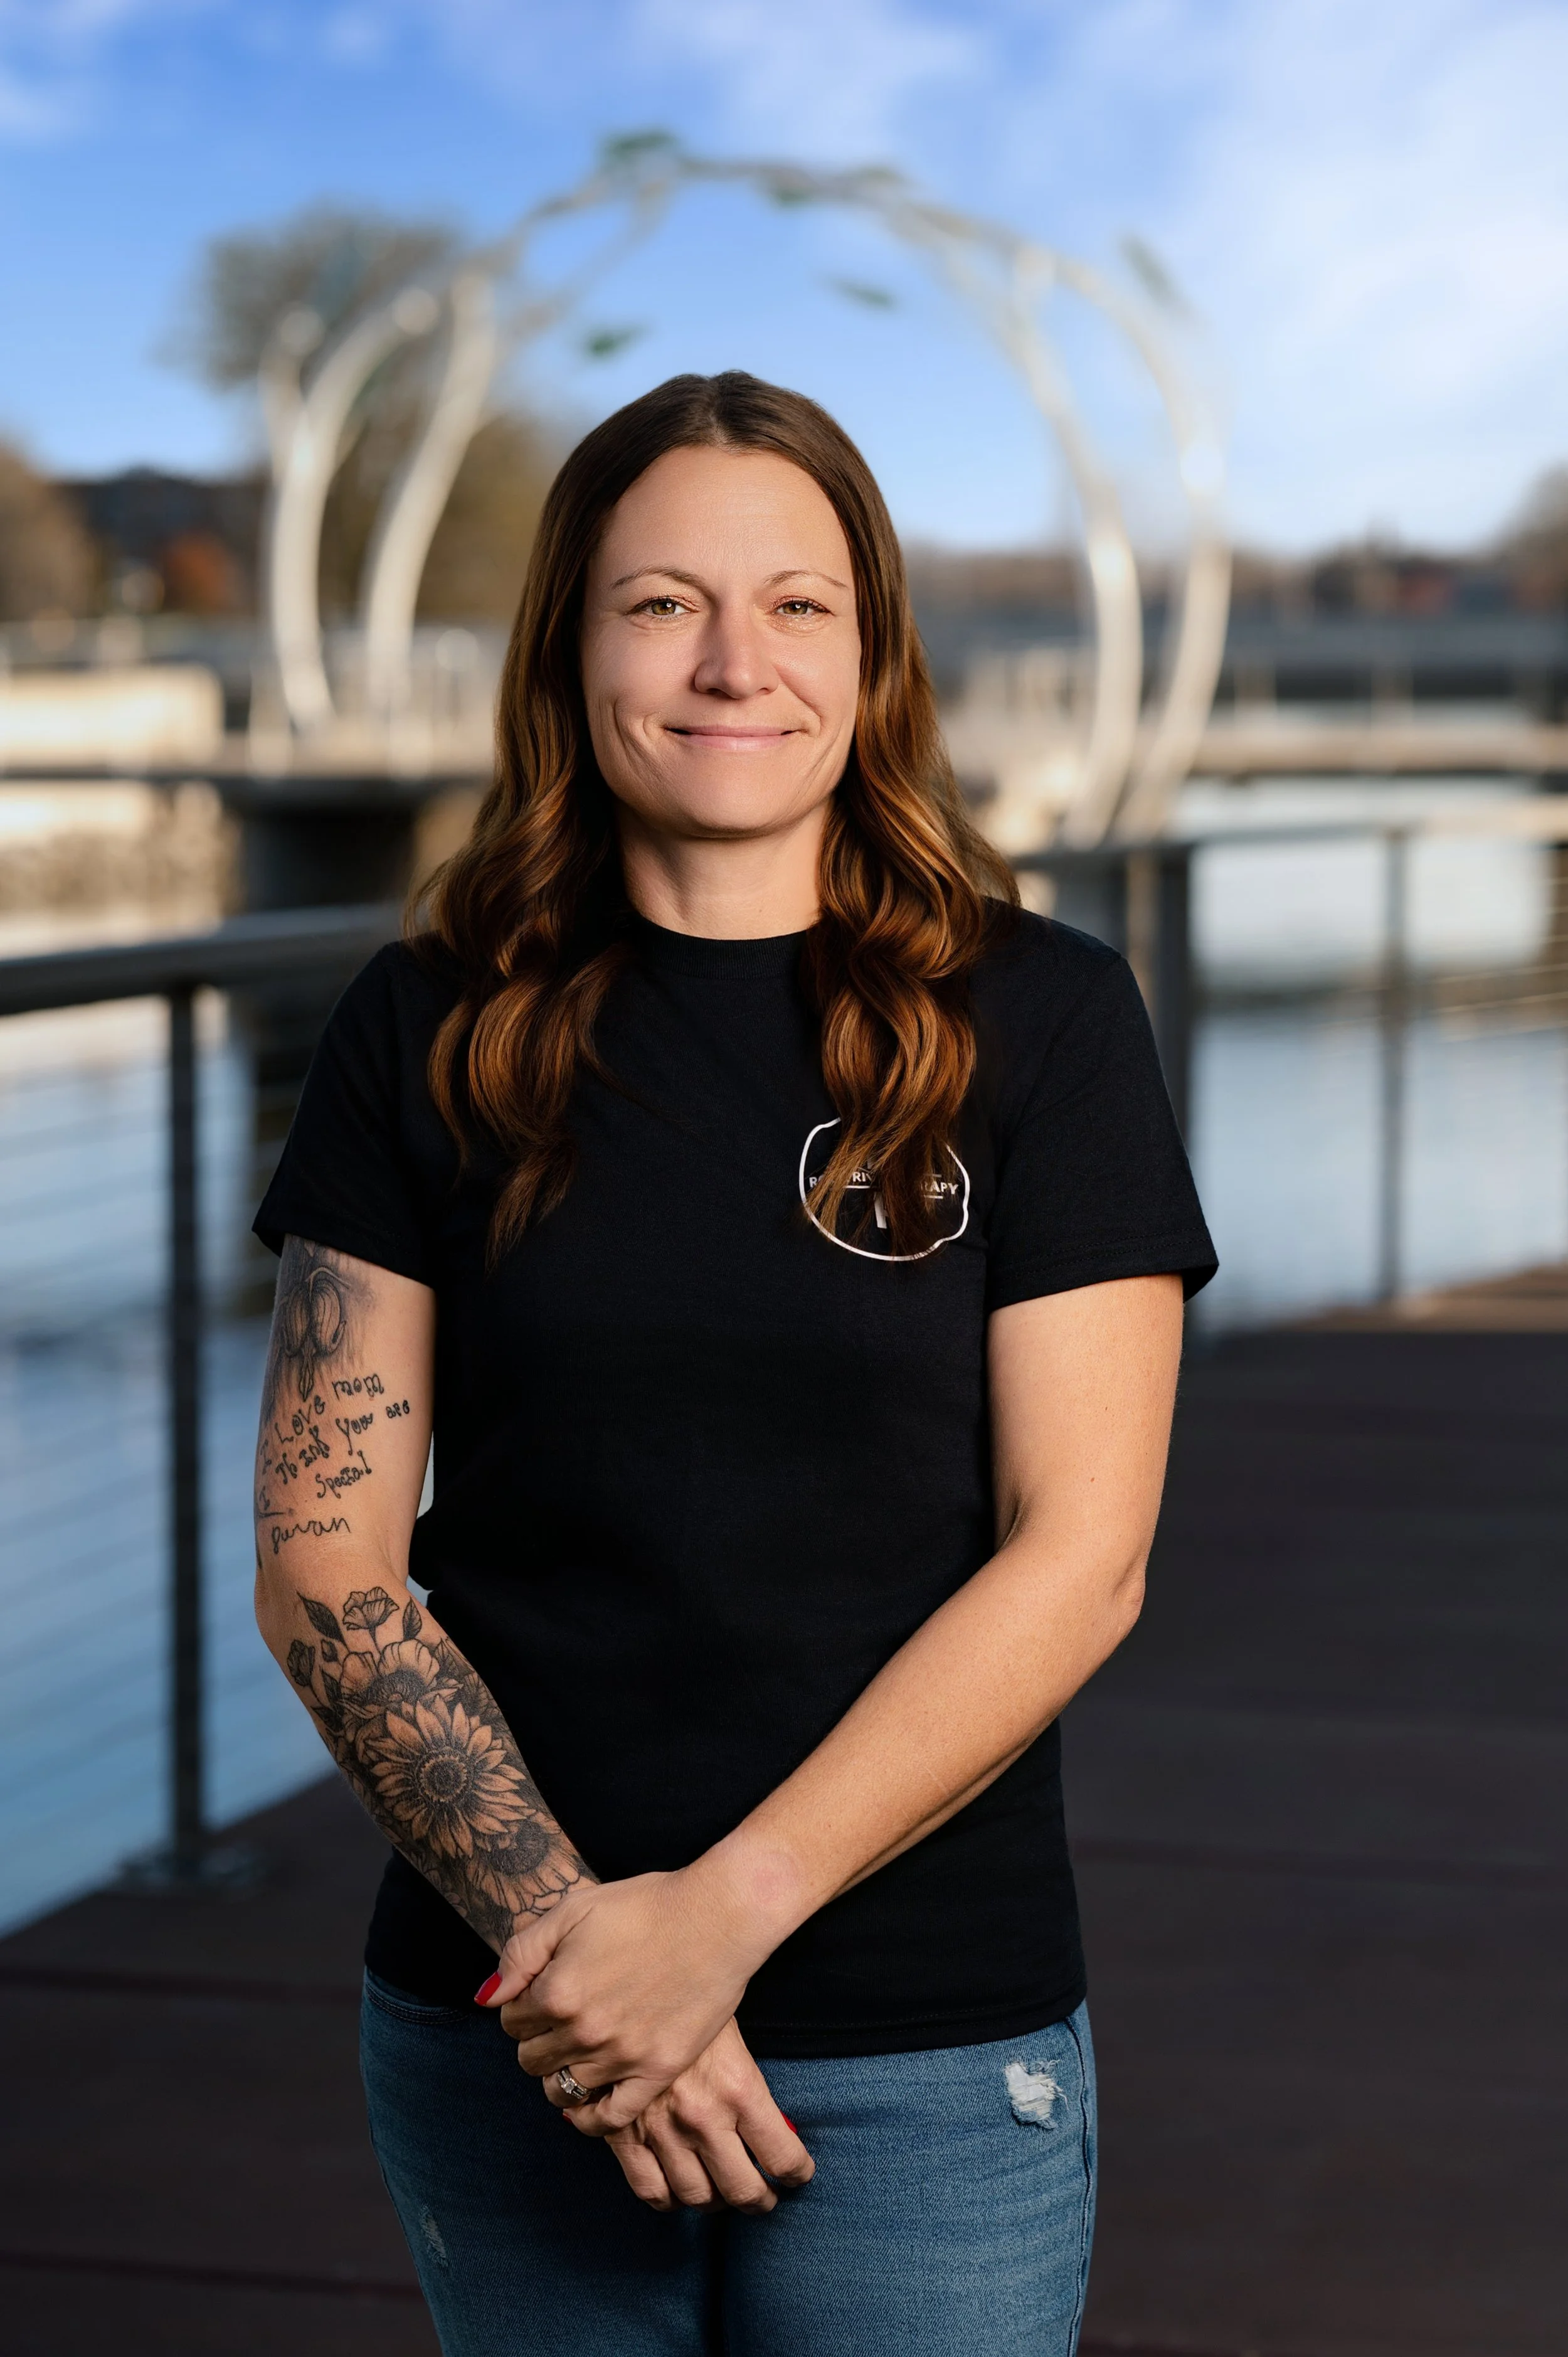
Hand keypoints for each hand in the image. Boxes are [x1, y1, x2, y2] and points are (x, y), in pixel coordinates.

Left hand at [487, 1865, 770, 2130]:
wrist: (717, 1916)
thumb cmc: (645, 1905)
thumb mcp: (573, 1909)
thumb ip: (522, 1953)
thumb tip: (489, 1998)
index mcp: (556, 1990)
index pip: (511, 2021)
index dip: (522, 2007)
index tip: (542, 1995)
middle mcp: (583, 2031)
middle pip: (531, 2059)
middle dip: (538, 2040)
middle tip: (562, 2020)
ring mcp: (621, 2056)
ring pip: (562, 2089)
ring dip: (561, 2072)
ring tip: (578, 2051)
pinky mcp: (657, 2071)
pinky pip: (609, 2118)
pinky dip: (590, 2118)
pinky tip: (587, 2104)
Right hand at [576, 2020, 813, 2212]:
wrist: (628, 1982)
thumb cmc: (690, 1997)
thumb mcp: (734, 2033)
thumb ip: (751, 2084)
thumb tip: (776, 2124)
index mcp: (739, 2089)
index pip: (782, 2157)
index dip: (797, 2172)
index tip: (798, 2174)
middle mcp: (703, 2117)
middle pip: (743, 2190)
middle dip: (760, 2199)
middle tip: (765, 2196)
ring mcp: (661, 2130)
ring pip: (697, 2197)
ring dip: (716, 2203)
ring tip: (723, 2194)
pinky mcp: (624, 2134)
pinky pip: (651, 2190)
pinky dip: (669, 2199)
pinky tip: (679, 2189)